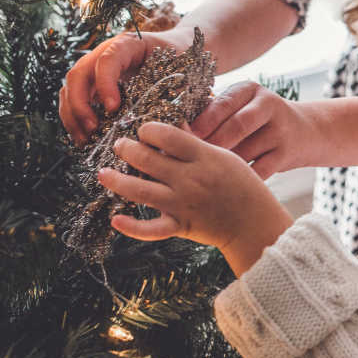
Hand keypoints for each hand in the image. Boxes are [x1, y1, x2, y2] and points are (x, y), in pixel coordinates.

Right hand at [59, 29, 190, 145]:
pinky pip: (73, 98)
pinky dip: (74, 119)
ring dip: (72, 115)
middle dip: (80, 103)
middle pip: (79, 73)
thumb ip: (177, 89)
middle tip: (92, 128)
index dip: (105, 84)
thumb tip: (176, 124)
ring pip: (70, 87)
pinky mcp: (92, 82)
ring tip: (85, 139)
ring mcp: (95, 67)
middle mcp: (105, 53)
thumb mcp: (182, 68)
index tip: (113, 108)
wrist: (176, 48)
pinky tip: (84, 138)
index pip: (107, 60)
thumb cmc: (180, 59)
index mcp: (129, 44)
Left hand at [98, 122, 292, 274]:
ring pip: (139, 190)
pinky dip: (131, 227)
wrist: (254, 223)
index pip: (167, 135)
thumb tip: (172, 128)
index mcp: (204, 157)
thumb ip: (198, 145)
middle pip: (147, 159)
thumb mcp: (225, 157)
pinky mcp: (180, 226)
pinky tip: (115, 219)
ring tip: (103, 173)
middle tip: (120, 145)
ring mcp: (182, 204)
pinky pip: (150, 229)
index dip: (149, 130)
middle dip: (127, 149)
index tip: (144, 130)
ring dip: (116, 180)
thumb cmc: (243, 186)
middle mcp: (190, 179)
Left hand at [190, 81, 321, 179]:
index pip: (223, 104)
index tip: (181, 139)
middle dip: (211, 145)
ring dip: (222, 166)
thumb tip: (176, 131)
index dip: (202, 123)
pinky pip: (258, 171)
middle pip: (236, 127)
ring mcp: (280, 131)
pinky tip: (224, 185)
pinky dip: (240, 180)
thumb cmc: (257, 121)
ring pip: (245, 152)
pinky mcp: (286, 154)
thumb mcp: (241, 105)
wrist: (305, 131)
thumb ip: (214, 112)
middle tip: (188, 161)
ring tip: (201, 176)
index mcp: (250, 89)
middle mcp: (269, 106)